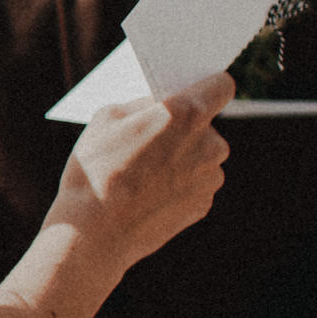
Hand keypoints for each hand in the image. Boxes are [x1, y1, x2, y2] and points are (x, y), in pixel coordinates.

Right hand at [60, 72, 231, 269]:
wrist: (95, 232)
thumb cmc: (96, 170)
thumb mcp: (107, 117)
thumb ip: (144, 104)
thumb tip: (159, 103)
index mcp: (186, 113)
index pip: (221, 84)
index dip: (206, 85)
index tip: (192, 91)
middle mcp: (209, 144)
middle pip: (206, 124)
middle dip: (183, 127)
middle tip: (148, 138)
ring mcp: (210, 177)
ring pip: (201, 155)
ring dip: (181, 157)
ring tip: (143, 171)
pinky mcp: (204, 204)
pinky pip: (195, 183)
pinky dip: (177, 184)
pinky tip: (147, 193)